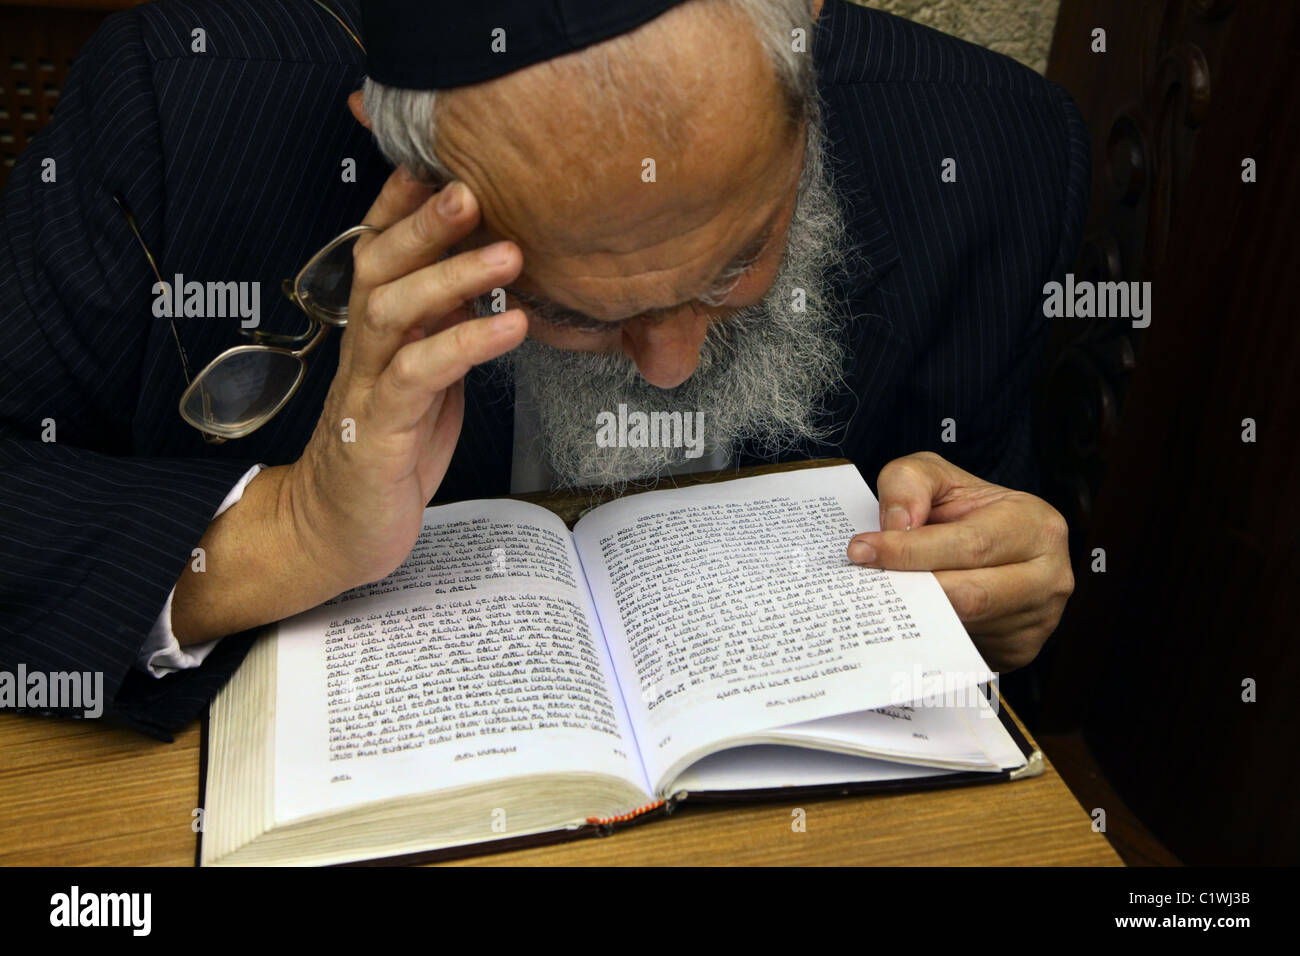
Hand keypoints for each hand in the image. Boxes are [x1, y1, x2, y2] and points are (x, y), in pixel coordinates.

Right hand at [289, 167, 527, 591]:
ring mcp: (367, 387)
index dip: (402, 203)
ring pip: (395, 311)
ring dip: (451, 275)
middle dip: (423, 221)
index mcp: (376, 334)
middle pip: (379, 265)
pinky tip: (509, 325)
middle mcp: (364, 349)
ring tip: (510, 252)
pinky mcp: (380, 431)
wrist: (338, 531)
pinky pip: (419, 375)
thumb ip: (446, 328)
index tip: (442, 157)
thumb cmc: (390, 452)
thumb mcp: (425, 380)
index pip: (378, 250)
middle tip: (474, 187)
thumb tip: (489, 277)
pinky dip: (465, 345)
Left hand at [846, 451, 1073, 670]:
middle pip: (970, 595)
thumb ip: (908, 484)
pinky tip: (911, 613)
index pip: (970, 545)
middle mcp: (1049, 576)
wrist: (990, 540)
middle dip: (911, 588)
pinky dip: (930, 634)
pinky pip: (964, 649)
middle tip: (865, 580)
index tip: (862, 551)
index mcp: (1036, 525)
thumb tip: (896, 526)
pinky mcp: (1019, 650)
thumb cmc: (962, 509)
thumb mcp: (933, 475)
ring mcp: (1039, 620)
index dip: (911, 551)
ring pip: (963, 626)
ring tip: (885, 594)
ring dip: (916, 614)